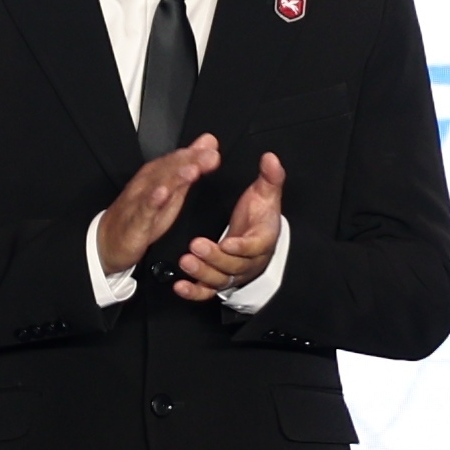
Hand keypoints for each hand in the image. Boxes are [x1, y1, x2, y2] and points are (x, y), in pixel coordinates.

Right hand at [94, 134, 222, 275]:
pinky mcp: (135, 222)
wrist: (109, 241)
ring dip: (174, 177)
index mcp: (156, 176)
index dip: (195, 154)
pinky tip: (162, 194)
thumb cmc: (143, 214)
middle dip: (189, 161)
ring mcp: (139, 201)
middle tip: (209, 156)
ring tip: (192, 171)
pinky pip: (143, 210)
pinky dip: (152, 201)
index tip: (213, 150)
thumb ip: (190, 167)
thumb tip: (208, 145)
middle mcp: (147, 184)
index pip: (176, 160)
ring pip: (157, 186)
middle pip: (168, 169)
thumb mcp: (172, 191)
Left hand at [170, 150, 285, 300]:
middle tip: (196, 246)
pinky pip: (206, 291)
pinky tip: (179, 286)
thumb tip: (270, 158)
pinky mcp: (218, 282)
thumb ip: (270, 177)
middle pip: (233, 265)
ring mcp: (232, 274)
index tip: (228, 241)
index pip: (254, 246)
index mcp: (262, 241)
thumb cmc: (260, 217)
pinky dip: (193, 291)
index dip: (242, 246)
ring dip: (202, 272)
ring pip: (219, 279)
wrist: (258, 239)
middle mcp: (248, 262)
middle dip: (215, 257)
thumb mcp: (266, 195)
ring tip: (186, 260)